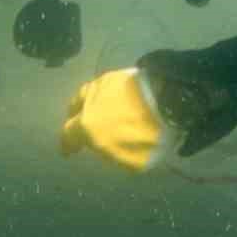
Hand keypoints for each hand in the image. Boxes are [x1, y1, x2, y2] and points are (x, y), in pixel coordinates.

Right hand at [59, 68, 179, 171]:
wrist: (170, 100)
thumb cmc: (151, 136)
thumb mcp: (134, 162)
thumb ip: (115, 155)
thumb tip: (111, 148)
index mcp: (87, 127)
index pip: (68, 135)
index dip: (67, 144)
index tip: (68, 150)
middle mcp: (89, 103)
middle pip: (74, 109)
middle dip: (74, 120)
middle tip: (80, 126)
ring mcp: (104, 84)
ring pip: (87, 92)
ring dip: (87, 102)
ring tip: (94, 108)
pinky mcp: (120, 73)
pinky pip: (106, 84)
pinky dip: (106, 92)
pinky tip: (115, 96)